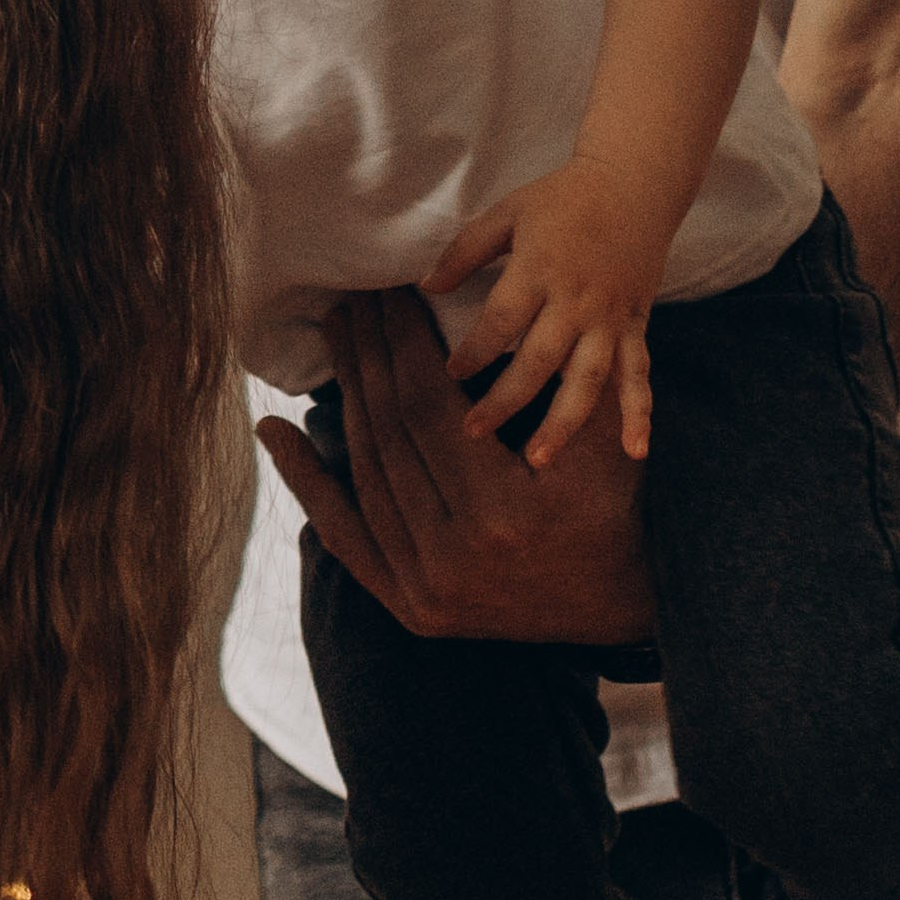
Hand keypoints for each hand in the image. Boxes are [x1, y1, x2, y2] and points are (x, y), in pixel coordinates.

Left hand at [259, 285, 653, 645]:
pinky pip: (346, 538)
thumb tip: (501, 302)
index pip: (426, 405)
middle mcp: (453, 558)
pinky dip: (308, 484)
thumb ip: (554, 379)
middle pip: (390, 433)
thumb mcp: (605, 440)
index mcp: (500, 513)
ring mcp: (425, 590)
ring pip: (367, 473)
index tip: (387, 292)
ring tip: (334, 338)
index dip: (401, 341)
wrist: (625, 604)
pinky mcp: (409, 607)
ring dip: (345, 398)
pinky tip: (274, 432)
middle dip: (368, 356)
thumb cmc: (617, 507)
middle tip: (352, 299)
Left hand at [423, 157, 664, 465]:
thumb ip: (464, 251)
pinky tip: (635, 450)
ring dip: (563, 423)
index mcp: (539, 269)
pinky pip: (638, 375)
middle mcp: (575, 300)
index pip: (500, 321)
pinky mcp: (635, 326)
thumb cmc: (562, 198)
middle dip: (504, 400)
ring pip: (586, 380)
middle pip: (537, 360)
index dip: (473, 351)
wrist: (634, 183)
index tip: (450, 372)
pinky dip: (639, 413)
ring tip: (539, 460)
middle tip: (472, 432)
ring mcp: (609, 317)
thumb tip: (425, 286)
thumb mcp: (506, 213)